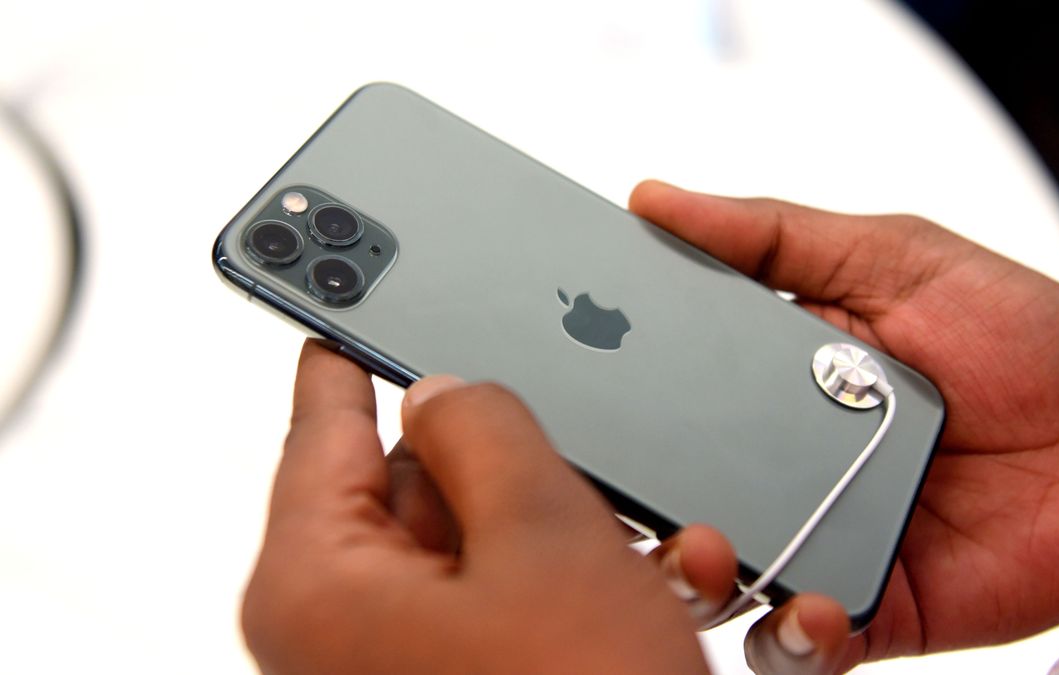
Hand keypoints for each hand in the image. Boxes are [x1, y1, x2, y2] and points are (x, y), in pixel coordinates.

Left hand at [242, 340, 742, 674]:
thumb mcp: (543, 535)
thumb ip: (484, 426)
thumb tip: (449, 391)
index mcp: (319, 580)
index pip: (320, 420)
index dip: (347, 344)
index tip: (342, 291)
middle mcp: (348, 628)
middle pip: (419, 482)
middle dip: (514, 463)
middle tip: (571, 453)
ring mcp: (410, 664)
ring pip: (486, 542)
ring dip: (575, 531)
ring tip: (651, 548)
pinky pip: (517, 599)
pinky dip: (583, 582)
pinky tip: (653, 590)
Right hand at [629, 181, 1058, 672]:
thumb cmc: (1018, 334)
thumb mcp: (891, 255)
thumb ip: (773, 236)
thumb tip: (655, 200)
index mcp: (762, 384)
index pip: (658, 399)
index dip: (607, 406)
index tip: (563, 397)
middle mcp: (775, 467)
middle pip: (670, 501)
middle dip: (629, 510)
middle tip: (621, 496)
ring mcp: (818, 539)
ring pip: (717, 585)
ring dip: (695, 581)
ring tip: (710, 554)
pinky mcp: (869, 606)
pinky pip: (804, 645)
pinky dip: (793, 640)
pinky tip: (810, 608)